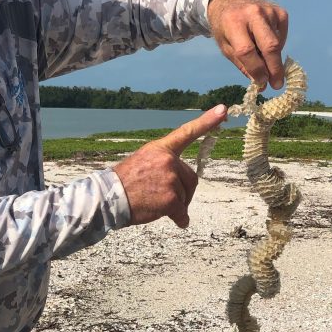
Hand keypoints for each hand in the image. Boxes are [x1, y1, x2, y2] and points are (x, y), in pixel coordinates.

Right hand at [114, 105, 227, 227]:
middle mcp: (168, 160)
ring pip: (185, 196)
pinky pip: (182, 212)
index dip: (207, 121)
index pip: (187, 132)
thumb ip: (163, 164)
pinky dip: (180, 219)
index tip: (223, 110)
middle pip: (190, 179)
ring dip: (176, 204)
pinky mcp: (171, 199)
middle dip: (183, 191)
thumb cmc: (124, 183)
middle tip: (164, 198)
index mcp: (160, 149)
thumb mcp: (143, 162)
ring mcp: (170, 179)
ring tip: (154, 204)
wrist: (108, 198)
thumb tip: (178, 180)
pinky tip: (177, 221)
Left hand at [207, 0, 287, 89]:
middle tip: (276, 84)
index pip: (247, 50)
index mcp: (234, 22)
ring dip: (273, 59)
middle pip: (269, 46)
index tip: (262, 83)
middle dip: (274, 68)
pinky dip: (277, 47)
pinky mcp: (280, 12)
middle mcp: (253, 14)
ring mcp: (269, 11)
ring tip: (264, 62)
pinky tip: (265, 45)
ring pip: (277, 43)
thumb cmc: (225, 27)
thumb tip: (262, 84)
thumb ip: (243, 64)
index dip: (256, 69)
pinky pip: (281, 37)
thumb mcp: (225, 46)